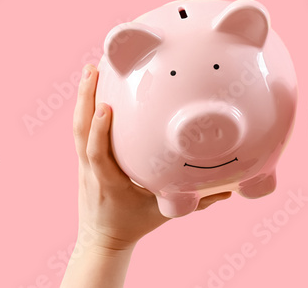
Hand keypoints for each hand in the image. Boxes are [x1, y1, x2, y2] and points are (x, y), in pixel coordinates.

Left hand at [61, 64, 228, 287]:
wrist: (103, 239)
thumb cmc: (135, 224)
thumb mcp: (165, 212)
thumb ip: (196, 201)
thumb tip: (229, 188)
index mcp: (110, 182)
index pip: (99, 155)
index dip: (98, 131)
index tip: (105, 107)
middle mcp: (93, 169)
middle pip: (81, 131)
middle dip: (86, 99)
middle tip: (92, 68)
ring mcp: (85, 163)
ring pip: (78, 126)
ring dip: (83, 97)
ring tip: (90, 68)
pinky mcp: (86, 159)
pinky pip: (83, 129)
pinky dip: (86, 106)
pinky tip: (94, 87)